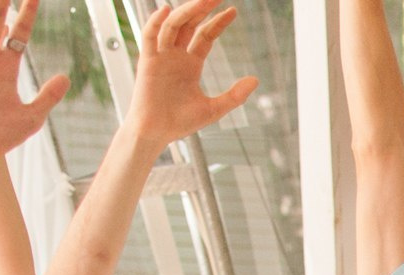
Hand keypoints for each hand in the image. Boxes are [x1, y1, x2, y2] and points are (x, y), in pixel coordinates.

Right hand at [128, 0, 259, 150]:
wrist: (156, 133)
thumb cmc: (180, 122)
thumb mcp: (214, 109)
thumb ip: (234, 96)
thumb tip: (255, 80)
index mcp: (191, 64)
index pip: (205, 35)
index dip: (218, 22)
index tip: (232, 10)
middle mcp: (176, 55)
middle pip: (190, 24)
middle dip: (203, 8)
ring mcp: (161, 56)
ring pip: (173, 25)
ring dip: (186, 11)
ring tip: (202, 0)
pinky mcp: (147, 61)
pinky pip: (149, 36)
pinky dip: (155, 21)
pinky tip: (166, 10)